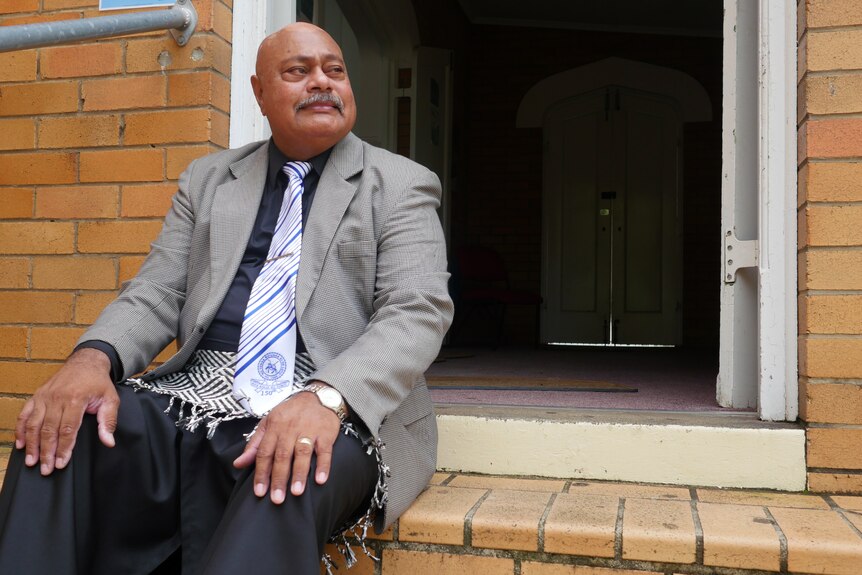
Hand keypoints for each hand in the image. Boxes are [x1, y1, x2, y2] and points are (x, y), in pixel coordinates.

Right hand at [15, 347, 119, 475]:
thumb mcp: (111, 399)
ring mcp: (44, 396)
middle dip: (46, 452)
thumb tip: (108, 442)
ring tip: (32, 461)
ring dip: (31, 445)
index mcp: (75, 399)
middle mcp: (57, 398)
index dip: (63, 449)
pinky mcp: (37, 396)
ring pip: (33, 424)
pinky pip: (24, 414)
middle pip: (49, 430)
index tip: (60, 463)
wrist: (86, 362)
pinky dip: (20, 430)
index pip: (67, 430)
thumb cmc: (98, 383)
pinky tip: (21, 444)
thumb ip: (108, 421)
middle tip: (45, 469)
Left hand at [233, 386, 340, 503]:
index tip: (259, 492)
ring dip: (299, 473)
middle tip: (277, 499)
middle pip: (282, 456)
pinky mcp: (326, 433)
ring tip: (296, 492)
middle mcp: (290, 429)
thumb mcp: (269, 423)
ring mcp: (309, 430)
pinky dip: (323, 465)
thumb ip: (254, 444)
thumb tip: (238, 464)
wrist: (318, 397)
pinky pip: (324, 450)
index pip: (264, 453)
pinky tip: (320, 480)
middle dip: (279, 478)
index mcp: (274, 427)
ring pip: (302, 453)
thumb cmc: (291, 413)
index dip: (261, 473)